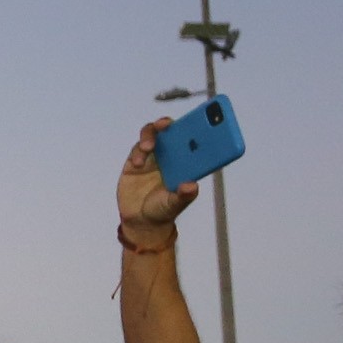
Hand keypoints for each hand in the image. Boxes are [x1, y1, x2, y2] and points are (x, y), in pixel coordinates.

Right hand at [118, 116, 200, 247]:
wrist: (140, 219)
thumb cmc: (163, 209)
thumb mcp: (175, 205)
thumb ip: (184, 196)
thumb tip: (192, 186)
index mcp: (187, 161)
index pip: (197, 139)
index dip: (203, 128)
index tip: (205, 122)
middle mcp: (172, 153)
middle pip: (174, 129)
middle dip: (172, 123)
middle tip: (168, 124)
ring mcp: (154, 154)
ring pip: (155, 133)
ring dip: (152, 135)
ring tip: (148, 147)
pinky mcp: (136, 158)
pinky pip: (138, 147)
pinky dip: (138, 152)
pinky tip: (138, 164)